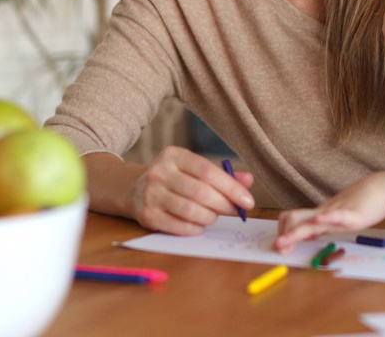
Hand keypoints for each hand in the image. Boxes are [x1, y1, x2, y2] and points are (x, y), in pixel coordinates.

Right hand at [131, 146, 254, 234]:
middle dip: (224, 205)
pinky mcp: (148, 216)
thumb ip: (222, 174)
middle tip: (236, 212)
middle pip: (201, 192)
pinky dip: (197, 228)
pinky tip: (199, 224)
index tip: (248, 201)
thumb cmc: (175, 179)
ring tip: (213, 216)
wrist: (136, 191)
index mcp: (174, 155)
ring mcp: (151, 194)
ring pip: (191, 211)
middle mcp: (160, 172)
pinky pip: (181, 226)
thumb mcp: (194, 169)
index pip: (207, 171)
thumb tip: (248, 180)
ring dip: (210, 217)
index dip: (231, 187)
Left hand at [273, 171, 384, 252]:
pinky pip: (339, 215)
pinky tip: (319, 220)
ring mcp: (338, 212)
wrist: (383, 188)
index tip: (280, 247)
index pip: (294, 219)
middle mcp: (325, 213)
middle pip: (298, 220)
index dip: (284, 232)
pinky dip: (328, 218)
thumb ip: (324, 225)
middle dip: (285, 235)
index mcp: (321, 215)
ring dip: (296, 232)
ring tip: (283, 241)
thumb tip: (309, 235)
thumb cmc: (362, 202)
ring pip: (313, 221)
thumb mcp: (338, 216)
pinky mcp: (355, 214)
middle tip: (276, 248)